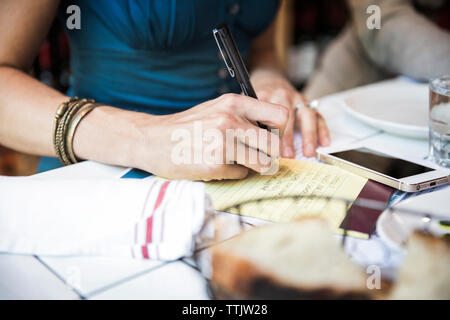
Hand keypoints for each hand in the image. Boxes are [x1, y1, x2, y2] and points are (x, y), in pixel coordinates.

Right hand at [133, 94, 288, 180]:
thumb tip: (273, 133)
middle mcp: (230, 120)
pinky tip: (219, 166)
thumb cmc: (187, 127)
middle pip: (275, 145)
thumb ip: (243, 116)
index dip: (281, 130)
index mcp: (234, 102)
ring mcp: (223, 143)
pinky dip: (235, 173)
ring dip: (254, 167)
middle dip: (269, 155)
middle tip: (258, 156)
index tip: (270, 138)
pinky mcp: (215, 164)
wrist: (152, 140)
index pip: (280, 115)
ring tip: (239, 162)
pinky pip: (242, 174)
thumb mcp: (215, 109)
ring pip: (263, 163)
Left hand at [251, 69, 329, 156]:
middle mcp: (282, 95)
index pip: (267, 116)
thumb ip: (250, 123)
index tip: (268, 150)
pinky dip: (322, 129)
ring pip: (306, 115)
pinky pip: (318, 115)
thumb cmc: (256, 100)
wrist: (269, 81)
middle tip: (288, 156)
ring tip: (308, 153)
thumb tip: (252, 149)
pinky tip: (324, 143)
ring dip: (308, 135)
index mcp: (265, 96)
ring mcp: (298, 98)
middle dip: (288, 138)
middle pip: (287, 116)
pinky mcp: (308, 103)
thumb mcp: (247, 106)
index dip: (269, 134)